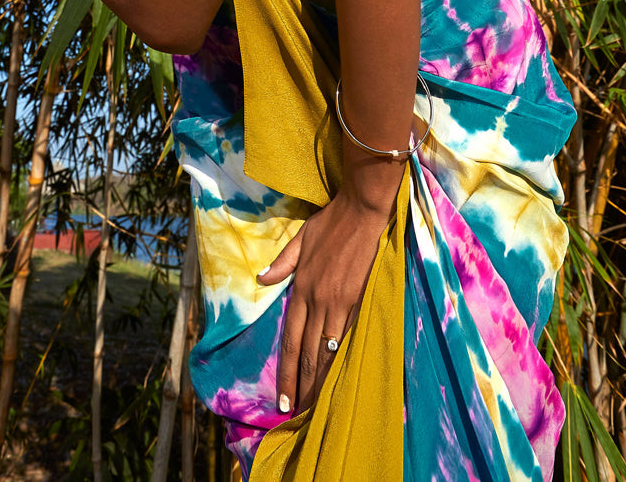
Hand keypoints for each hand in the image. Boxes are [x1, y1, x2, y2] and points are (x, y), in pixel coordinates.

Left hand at [256, 176, 401, 413]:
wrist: (363, 211)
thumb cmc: (332, 222)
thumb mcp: (301, 238)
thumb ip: (282, 263)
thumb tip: (261, 278)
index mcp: (301, 288)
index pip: (289, 340)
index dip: (285, 373)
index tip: (281, 399)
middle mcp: (317, 300)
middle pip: (306, 353)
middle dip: (300, 386)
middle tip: (295, 413)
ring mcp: (339, 302)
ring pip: (327, 351)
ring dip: (320, 380)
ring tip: (315, 406)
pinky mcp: (360, 300)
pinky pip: (349, 337)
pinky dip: (342, 359)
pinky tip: (341, 377)